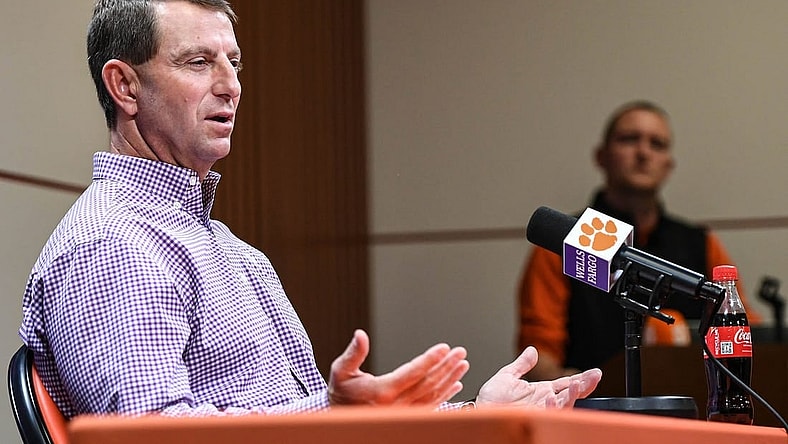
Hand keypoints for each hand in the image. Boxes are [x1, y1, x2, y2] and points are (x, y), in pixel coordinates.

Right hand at [328, 329, 469, 407]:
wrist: (339, 419)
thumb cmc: (341, 394)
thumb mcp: (341, 371)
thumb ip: (354, 353)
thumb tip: (360, 335)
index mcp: (382, 392)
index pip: (413, 373)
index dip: (430, 359)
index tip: (444, 348)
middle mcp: (396, 406)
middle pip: (427, 383)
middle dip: (446, 366)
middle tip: (460, 353)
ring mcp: (403, 414)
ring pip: (432, 396)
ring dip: (449, 379)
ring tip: (462, 365)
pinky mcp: (407, 418)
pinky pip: (430, 407)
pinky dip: (445, 396)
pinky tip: (455, 385)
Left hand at [476, 346, 600, 408]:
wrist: (479, 412)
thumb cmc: (491, 399)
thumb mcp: (508, 376)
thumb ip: (522, 365)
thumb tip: (532, 350)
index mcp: (541, 391)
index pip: (566, 383)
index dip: (581, 378)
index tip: (595, 372)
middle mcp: (545, 402)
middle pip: (571, 394)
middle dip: (584, 386)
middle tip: (594, 377)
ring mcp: (541, 411)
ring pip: (563, 405)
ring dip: (572, 396)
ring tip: (577, 385)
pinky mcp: (535, 419)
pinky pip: (548, 415)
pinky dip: (552, 407)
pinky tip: (553, 398)